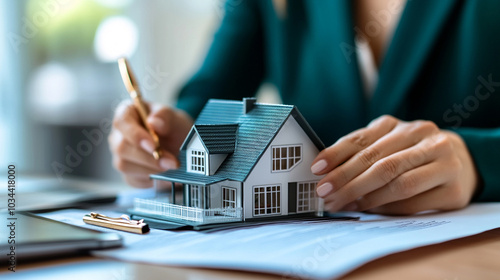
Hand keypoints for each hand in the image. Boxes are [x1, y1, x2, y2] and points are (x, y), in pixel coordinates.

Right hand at [108, 100, 192, 187]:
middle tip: (171, 162)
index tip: (153, 146)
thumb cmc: (173, 127)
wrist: (180, 145)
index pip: (122, 122)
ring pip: (125, 165)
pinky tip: (166, 174)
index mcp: (127, 113)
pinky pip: (133, 179)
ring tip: (172, 167)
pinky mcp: (127, 173)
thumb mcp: (174, 117)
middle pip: (122, 148)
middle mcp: (119, 135)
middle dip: (148, 157)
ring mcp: (120, 155)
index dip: (136, 135)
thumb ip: (164, 116)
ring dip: (150, 169)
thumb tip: (153, 122)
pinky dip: (150, 179)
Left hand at [311, 115, 478, 214]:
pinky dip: (387, 208)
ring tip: (343, 204)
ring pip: (398, 183)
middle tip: (325, 194)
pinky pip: (413, 202)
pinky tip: (369, 210)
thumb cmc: (411, 154)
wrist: (462, 162)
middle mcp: (424, 137)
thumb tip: (326, 174)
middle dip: (346, 181)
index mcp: (399, 125)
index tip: (316, 169)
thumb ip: (361, 154)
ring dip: (365, 198)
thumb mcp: (386, 145)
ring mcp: (444, 162)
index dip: (336, 154)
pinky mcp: (454, 189)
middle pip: (378, 162)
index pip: (362, 139)